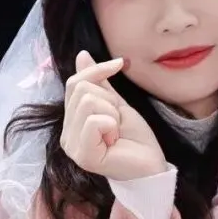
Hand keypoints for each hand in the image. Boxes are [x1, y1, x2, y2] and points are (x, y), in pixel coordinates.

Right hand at [61, 51, 166, 181]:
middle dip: (109, 100)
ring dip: (112, 113)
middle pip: (82, 90)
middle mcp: (66, 134)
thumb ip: (98, 81)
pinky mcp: (83, 156)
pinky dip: (112, 124)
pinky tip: (115, 139)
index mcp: (71, 121)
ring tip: (117, 131)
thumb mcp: (116, 102)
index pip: (74, 83)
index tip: (121, 64)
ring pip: (88, 102)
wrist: (151, 164)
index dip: (98, 70)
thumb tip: (81, 55)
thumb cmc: (134, 136)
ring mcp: (72, 146)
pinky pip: (94, 121)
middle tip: (118, 122)